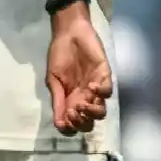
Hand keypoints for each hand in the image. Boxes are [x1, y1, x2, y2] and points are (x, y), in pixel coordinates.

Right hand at [45, 3, 112, 134]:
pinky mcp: (105, 76)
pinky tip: (91, 85)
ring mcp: (96, 89)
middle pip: (89, 123)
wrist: (68, 33)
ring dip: (91, 112)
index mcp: (70, 101)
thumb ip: (57, 100)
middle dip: (81, 122)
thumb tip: (59, 124)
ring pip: (101, 112)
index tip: (65, 120)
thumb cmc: (59, 55)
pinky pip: (108, 92)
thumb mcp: (53, 79)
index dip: (70, 127)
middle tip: (73, 110)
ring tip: (82, 102)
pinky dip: (100, 93)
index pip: (74, 124)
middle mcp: (84, 99)